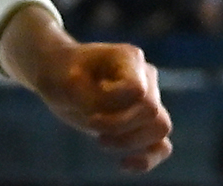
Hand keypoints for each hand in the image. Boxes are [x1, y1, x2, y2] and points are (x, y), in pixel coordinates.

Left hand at [8, 17, 173, 171]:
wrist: (62, 74)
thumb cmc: (63, 74)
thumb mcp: (67, 82)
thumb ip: (89, 97)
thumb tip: (104, 111)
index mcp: (130, 59)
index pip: (137, 89)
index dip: (113, 104)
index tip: (88, 103)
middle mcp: (146, 77)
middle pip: (151, 110)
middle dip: (119, 126)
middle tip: (91, 125)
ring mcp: (148, 99)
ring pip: (160, 127)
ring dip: (131, 142)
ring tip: (101, 141)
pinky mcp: (140, 123)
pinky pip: (161, 145)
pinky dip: (148, 158)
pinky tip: (123, 164)